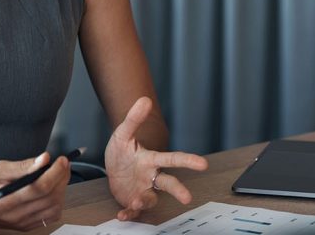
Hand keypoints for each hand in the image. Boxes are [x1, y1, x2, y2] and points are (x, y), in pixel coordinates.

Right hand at [0, 152, 68, 230]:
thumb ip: (22, 165)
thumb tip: (42, 159)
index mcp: (9, 199)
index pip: (42, 187)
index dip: (57, 172)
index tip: (61, 160)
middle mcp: (17, 213)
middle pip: (52, 197)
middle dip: (62, 178)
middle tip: (63, 165)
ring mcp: (21, 222)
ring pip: (54, 208)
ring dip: (61, 190)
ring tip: (58, 176)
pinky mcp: (24, 226)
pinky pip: (48, 217)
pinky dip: (56, 203)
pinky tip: (52, 191)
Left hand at [105, 96, 208, 220]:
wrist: (112, 167)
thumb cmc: (123, 151)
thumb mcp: (123, 133)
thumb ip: (134, 118)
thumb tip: (144, 100)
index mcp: (151, 160)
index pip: (171, 159)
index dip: (187, 161)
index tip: (203, 164)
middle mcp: (150, 177)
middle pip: (168, 183)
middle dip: (178, 190)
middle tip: (187, 197)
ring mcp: (142, 190)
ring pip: (151, 199)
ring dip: (146, 201)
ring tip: (137, 202)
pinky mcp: (131, 201)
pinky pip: (133, 211)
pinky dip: (129, 214)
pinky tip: (123, 214)